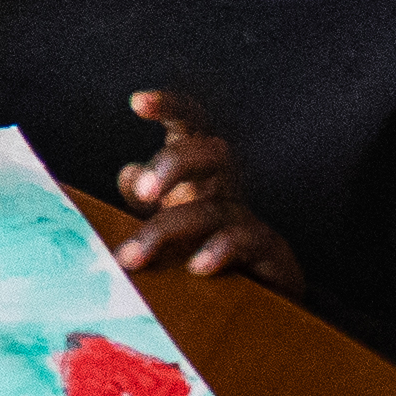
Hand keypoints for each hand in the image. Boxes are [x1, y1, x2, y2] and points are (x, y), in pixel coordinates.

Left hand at [111, 89, 302, 285]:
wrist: (257, 293)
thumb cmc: (200, 249)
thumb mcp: (165, 219)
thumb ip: (144, 196)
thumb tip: (128, 172)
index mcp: (198, 172)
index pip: (190, 127)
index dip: (169, 107)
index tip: (137, 102)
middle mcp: (225, 188)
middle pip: (212, 153)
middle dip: (175, 163)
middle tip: (142, 192)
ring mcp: (248, 219)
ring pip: (212, 210)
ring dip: (166, 230)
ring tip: (132, 256)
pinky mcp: (267, 252)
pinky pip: (245, 242)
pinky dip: (219, 250)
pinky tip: (195, 267)